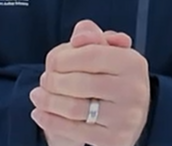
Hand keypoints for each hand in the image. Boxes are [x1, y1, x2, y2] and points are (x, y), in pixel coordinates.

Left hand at [31, 20, 149, 145]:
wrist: (126, 117)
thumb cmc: (110, 77)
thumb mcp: (106, 51)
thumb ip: (91, 36)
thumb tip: (80, 36)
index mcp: (133, 63)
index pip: (91, 55)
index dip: (64, 57)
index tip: (51, 61)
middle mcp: (134, 90)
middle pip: (79, 83)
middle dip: (53, 81)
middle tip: (44, 80)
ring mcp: (126, 118)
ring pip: (74, 108)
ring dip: (48, 101)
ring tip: (37, 95)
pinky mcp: (115, 140)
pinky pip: (74, 131)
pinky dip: (51, 121)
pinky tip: (39, 113)